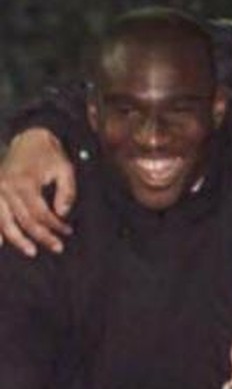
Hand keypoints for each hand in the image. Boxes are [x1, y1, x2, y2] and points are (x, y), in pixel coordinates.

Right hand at [0, 127, 75, 255]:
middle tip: (57, 247)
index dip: (54, 225)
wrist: (28, 137)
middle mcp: (6, 187)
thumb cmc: (49, 154)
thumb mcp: (65, 169)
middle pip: (23, 220)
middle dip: (41, 236)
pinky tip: (0, 242)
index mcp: (25, 182)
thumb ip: (67, 192)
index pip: (40, 213)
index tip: (67, 231)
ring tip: (31, 251)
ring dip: (17, 238)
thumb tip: (62, 213)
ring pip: (3, 220)